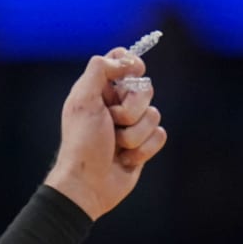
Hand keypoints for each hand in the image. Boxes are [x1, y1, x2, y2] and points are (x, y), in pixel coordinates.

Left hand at [42, 49, 166, 220]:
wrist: (88, 184)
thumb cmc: (82, 143)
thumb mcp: (83, 101)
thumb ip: (98, 71)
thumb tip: (123, 59)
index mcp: (98, 91)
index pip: (122, 61)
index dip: (132, 63)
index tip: (135, 70)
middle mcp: (115, 105)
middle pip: (145, 88)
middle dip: (132, 109)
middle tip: (113, 122)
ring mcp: (130, 126)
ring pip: (154, 114)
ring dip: (134, 134)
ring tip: (116, 146)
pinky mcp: (142, 145)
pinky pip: (160, 135)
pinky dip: (143, 149)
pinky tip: (126, 159)